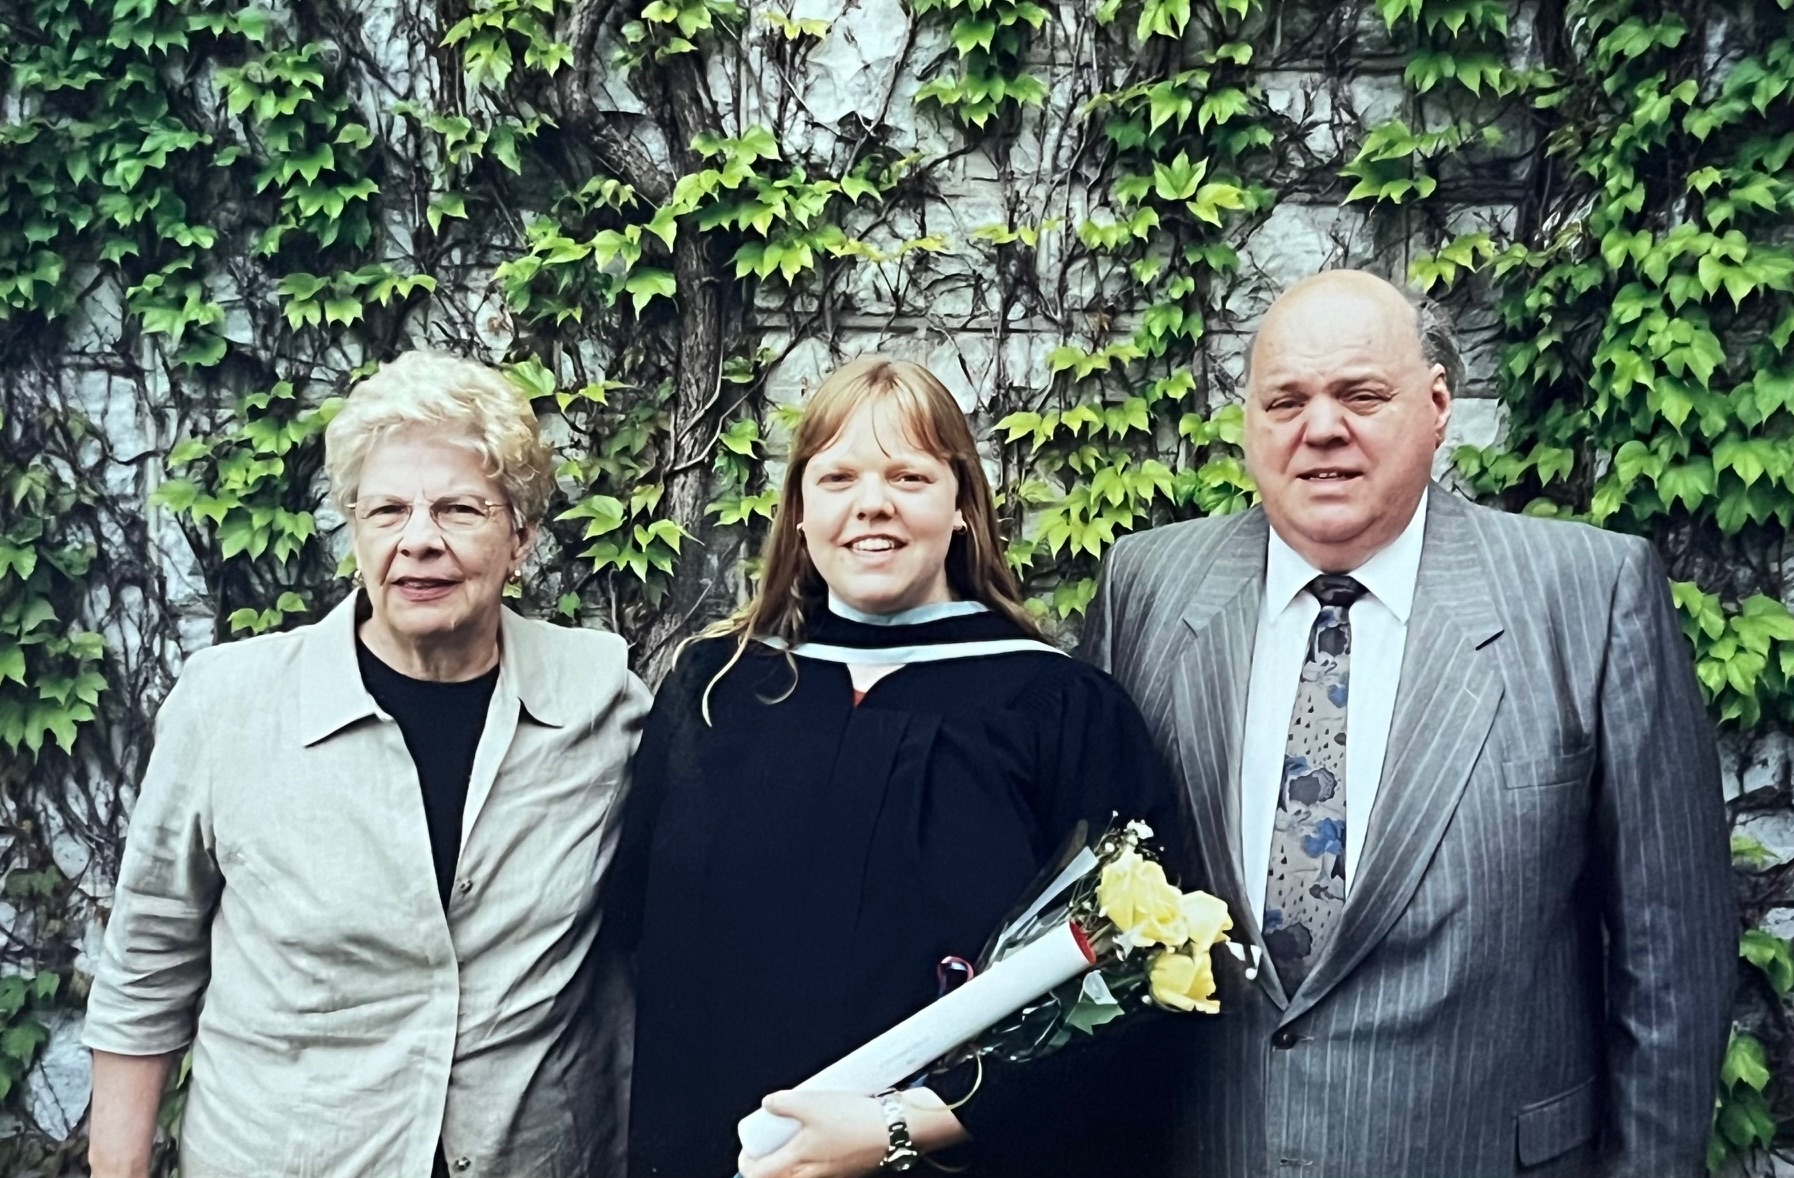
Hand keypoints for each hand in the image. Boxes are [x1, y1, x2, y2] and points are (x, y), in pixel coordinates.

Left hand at [736, 1090, 887, 1177]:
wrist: (895, 1131)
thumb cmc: (853, 1121)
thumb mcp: (812, 1103)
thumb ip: (784, 1103)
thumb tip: (768, 1104)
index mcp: (798, 1164)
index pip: (759, 1176)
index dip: (746, 1164)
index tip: (747, 1150)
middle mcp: (812, 1176)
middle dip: (767, 1168)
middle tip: (766, 1149)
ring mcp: (831, 1176)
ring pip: (800, 1177)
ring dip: (790, 1165)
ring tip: (792, 1141)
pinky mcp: (847, 1171)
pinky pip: (820, 1172)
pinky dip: (811, 1162)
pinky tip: (820, 1139)